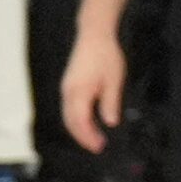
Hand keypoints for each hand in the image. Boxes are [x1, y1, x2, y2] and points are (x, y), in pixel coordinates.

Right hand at [59, 31, 125, 155]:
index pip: (81, 122)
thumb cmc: (106, 55)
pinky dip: (75, 120)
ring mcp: (65, 90)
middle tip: (97, 146)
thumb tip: (110, 122)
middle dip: (83, 137)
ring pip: (67, 117)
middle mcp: (68, 94)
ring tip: (92, 138)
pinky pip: (68, 109)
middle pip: (71, 123)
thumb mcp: (115, 80)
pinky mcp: (67, 86)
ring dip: (78, 130)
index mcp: (79, 93)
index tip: (100, 146)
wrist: (94, 35)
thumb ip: (111, 103)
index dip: (89, 137)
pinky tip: (86, 123)